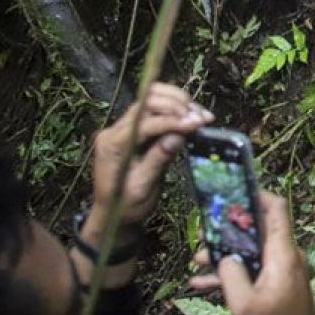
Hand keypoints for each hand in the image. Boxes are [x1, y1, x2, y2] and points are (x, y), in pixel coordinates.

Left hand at [88, 83, 212, 233]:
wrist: (113, 214)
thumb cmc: (125, 204)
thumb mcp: (142, 187)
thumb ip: (158, 159)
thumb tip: (179, 135)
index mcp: (113, 144)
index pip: (144, 122)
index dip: (172, 120)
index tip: (196, 124)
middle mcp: (116, 130)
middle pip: (147, 101)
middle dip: (176, 105)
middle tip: (201, 118)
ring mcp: (125, 127)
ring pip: (153, 100)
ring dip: (179, 103)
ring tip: (201, 115)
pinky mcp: (137, 129)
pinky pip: (157, 110)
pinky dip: (177, 110)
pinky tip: (194, 117)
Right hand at [189, 192, 314, 314]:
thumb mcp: (245, 303)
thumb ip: (230, 275)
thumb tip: (224, 257)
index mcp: (282, 252)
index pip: (277, 209)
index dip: (258, 194)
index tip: (234, 190)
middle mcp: (285, 255)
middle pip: (257, 230)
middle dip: (228, 229)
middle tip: (203, 233)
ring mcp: (282, 269)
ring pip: (250, 251)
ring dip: (225, 254)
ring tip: (197, 260)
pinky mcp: (277, 282)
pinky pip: (253, 270)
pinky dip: (232, 274)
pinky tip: (202, 283)